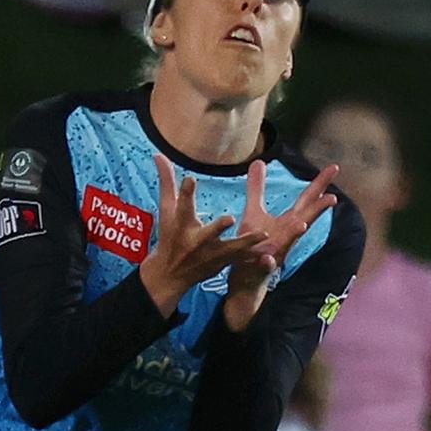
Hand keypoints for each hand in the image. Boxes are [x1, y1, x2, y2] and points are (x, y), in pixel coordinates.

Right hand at [139, 155, 268, 316]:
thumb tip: (159, 154)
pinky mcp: (221, 264)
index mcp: (182, 224)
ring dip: (246, 242)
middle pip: (207, 233)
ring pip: (230, 248)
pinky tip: (270, 252)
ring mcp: (210, 254)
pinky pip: (240, 260)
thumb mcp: (166, 210)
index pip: (182, 205)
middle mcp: (196, 241)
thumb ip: (167, 182)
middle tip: (229, 218)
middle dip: (217, 227)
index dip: (185, 192)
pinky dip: (253, 258)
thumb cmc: (169, 236)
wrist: (170, 275)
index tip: (190, 179)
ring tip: (264, 234)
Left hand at [224, 160, 338, 329]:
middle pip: (305, 218)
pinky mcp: (262, 268)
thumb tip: (259, 161)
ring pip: (289, 243)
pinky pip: (266, 265)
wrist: (245, 278)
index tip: (334, 167)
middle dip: (319, 208)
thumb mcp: (254, 212)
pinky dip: (268, 262)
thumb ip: (257, 188)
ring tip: (302, 224)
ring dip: (296, 233)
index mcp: (288, 222)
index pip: (307, 200)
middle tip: (333, 196)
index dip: (320, 184)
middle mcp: (287, 237)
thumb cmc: (254, 245)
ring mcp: (277, 253)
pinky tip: (268, 258)